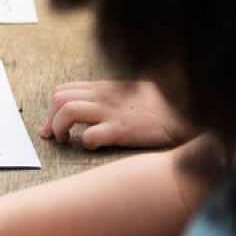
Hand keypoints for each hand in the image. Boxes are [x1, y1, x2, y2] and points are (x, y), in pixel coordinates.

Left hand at [43, 80, 194, 149]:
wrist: (185, 112)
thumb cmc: (157, 106)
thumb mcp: (127, 94)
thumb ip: (105, 98)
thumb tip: (83, 110)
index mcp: (102, 88)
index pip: (62, 91)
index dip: (51, 109)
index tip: (52, 126)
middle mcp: (102, 97)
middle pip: (58, 98)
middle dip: (50, 118)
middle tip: (56, 135)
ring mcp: (111, 112)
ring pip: (68, 112)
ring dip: (59, 128)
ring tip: (66, 141)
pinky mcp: (122, 130)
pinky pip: (90, 135)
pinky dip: (85, 143)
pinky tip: (93, 146)